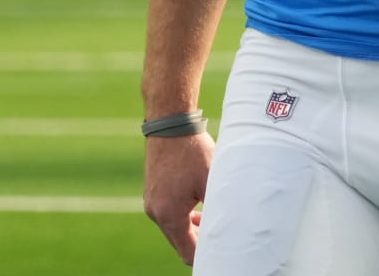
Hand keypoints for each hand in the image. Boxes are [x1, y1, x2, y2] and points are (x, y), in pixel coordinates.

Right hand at [143, 131, 213, 265]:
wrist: (170, 124)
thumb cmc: (193, 151)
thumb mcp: (211, 180)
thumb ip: (216, 207)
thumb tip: (227, 227)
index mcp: (169, 215)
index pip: (188, 251)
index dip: (206, 254)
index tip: (221, 249)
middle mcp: (155, 212)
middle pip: (179, 242)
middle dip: (200, 240)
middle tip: (220, 232)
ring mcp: (151, 202)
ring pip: (174, 227)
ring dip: (192, 226)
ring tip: (210, 216)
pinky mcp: (152, 191)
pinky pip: (168, 213)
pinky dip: (182, 214)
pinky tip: (197, 203)